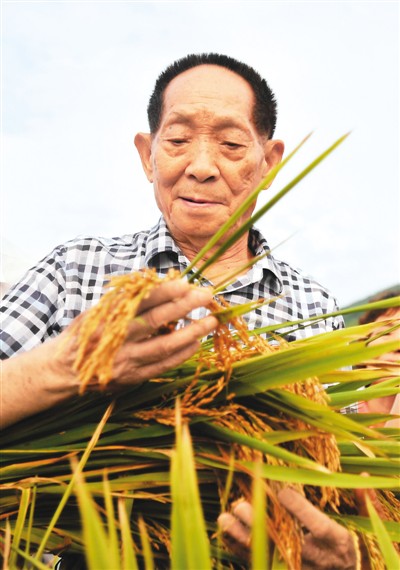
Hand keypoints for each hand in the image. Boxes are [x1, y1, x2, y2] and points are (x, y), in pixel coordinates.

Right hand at [1, 280, 216, 426]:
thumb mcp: (98, 310)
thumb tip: (159, 283)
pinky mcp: (132, 377)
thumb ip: (125, 299)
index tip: (186, 282)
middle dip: (184, 306)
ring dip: (191, 333)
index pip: (140, 300)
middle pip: (156, 321)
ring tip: (211, 321)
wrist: (64, 370)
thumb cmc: (86, 333)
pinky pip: (163, 365)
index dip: (164, 291)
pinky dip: (182, 354)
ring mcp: (126, 360)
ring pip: (165, 346)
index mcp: (107, 317)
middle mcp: (117, 339)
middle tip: (206, 295)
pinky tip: (196, 343)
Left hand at [218, 488, 358, 569]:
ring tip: (224, 518)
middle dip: (261, 525)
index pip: (319, 528)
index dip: (302, 511)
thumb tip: (363, 475)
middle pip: (285, 543)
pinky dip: (240, 550)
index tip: (283, 492)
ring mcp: (298, 568)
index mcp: (337, 543)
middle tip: (240, 505)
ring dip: (243, 538)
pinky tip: (225, 533)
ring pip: (268, 555)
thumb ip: (361, 502)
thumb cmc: (353, 547)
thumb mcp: (362, 526)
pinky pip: (260, 563)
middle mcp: (316, 559)